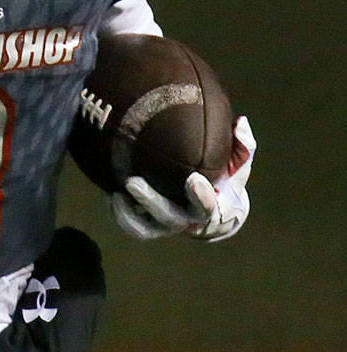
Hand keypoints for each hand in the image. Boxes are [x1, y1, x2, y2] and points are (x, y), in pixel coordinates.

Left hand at [111, 116, 254, 240]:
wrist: (210, 212)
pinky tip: (111, 194)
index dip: (200, 195)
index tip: (192, 177)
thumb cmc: (224, 182)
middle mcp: (186, 221)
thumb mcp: (237, 166)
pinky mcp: (147, 226)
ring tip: (116, 193)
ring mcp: (165, 226)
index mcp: (210, 209)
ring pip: (145, 229)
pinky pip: (131, 226)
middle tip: (132, 181)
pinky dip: (118, 215)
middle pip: (169, 218)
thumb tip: (240, 122)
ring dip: (128, 215)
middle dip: (151, 202)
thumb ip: (241, 147)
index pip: (207, 207)